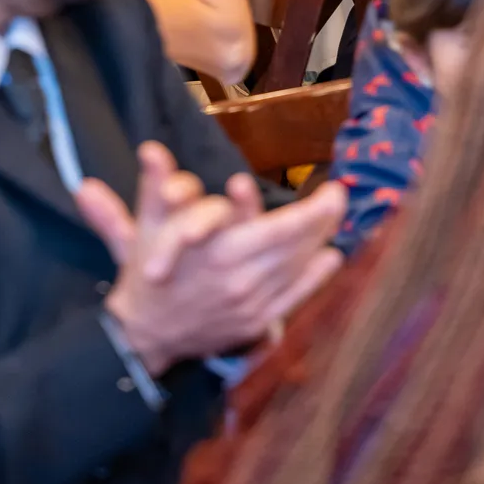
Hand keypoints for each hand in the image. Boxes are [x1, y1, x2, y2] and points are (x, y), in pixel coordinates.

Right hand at [77, 142, 344, 376]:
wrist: (148, 333)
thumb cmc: (148, 271)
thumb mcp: (145, 225)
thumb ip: (154, 186)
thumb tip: (151, 149)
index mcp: (210, 248)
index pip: (247, 219)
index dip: (260, 202)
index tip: (273, 181)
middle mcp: (234, 273)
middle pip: (284, 240)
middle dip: (315, 215)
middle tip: (338, 193)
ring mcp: (249, 300)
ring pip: (293, 265)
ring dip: (319, 237)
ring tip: (338, 213)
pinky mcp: (257, 321)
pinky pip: (293, 296)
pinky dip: (315, 277)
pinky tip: (332, 257)